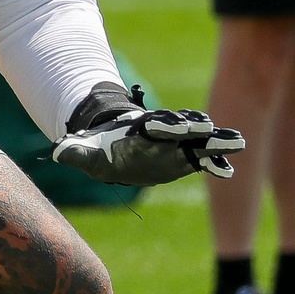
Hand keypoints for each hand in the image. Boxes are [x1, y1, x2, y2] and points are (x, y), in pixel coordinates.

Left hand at [52, 82, 243, 185]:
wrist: (119, 146)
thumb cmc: (102, 148)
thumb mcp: (86, 151)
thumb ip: (75, 151)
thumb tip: (57, 153)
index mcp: (140, 128)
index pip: (153, 123)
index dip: (160, 123)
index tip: (165, 124)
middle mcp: (164, 132)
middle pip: (182, 126)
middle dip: (193, 126)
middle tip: (207, 127)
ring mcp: (179, 143)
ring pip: (200, 140)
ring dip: (216, 141)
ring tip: (238, 141)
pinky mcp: (187, 157)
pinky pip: (205, 159)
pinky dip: (216, 163)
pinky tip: (228, 170)